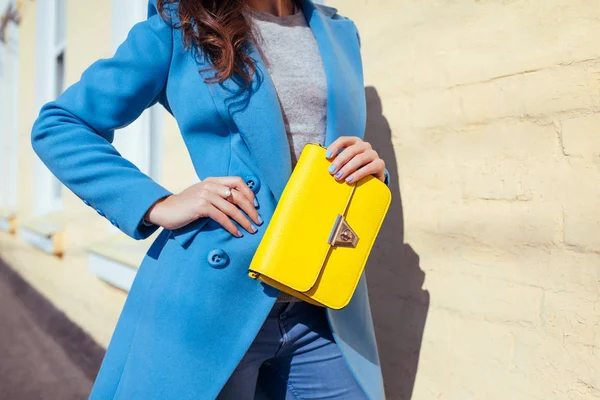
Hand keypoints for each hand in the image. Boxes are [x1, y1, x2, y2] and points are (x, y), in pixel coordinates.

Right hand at [143, 176, 261, 236]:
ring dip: (244, 220)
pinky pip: (222, 217)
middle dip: (251, 209)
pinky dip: (231, 226)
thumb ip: (218, 195)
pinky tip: (237, 233)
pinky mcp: (201, 206)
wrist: (164, 210)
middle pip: (238, 195)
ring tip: (251, 230)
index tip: (256, 206)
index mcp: (213, 180)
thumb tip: (238, 204)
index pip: (238, 181)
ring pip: (232, 208)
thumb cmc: (186, 206)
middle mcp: (210, 185)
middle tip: (258, 221)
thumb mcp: (203, 195)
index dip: (249, 193)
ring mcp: (205, 195)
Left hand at [325, 136, 385, 182]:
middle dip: (339, 161)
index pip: (344, 140)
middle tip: (331, 172)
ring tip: (338, 177)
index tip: (327, 156)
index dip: (335, 146)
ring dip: (347, 168)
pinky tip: (349, 180)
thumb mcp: (346, 163)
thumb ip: (337, 162)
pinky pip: (369, 167)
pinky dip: (358, 174)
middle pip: (351, 150)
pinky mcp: (380, 164)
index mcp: (355, 142)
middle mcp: (365, 146)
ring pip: (359, 158)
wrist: (373, 179)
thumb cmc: (354, 170)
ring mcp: (373, 154)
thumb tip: (320, 165)